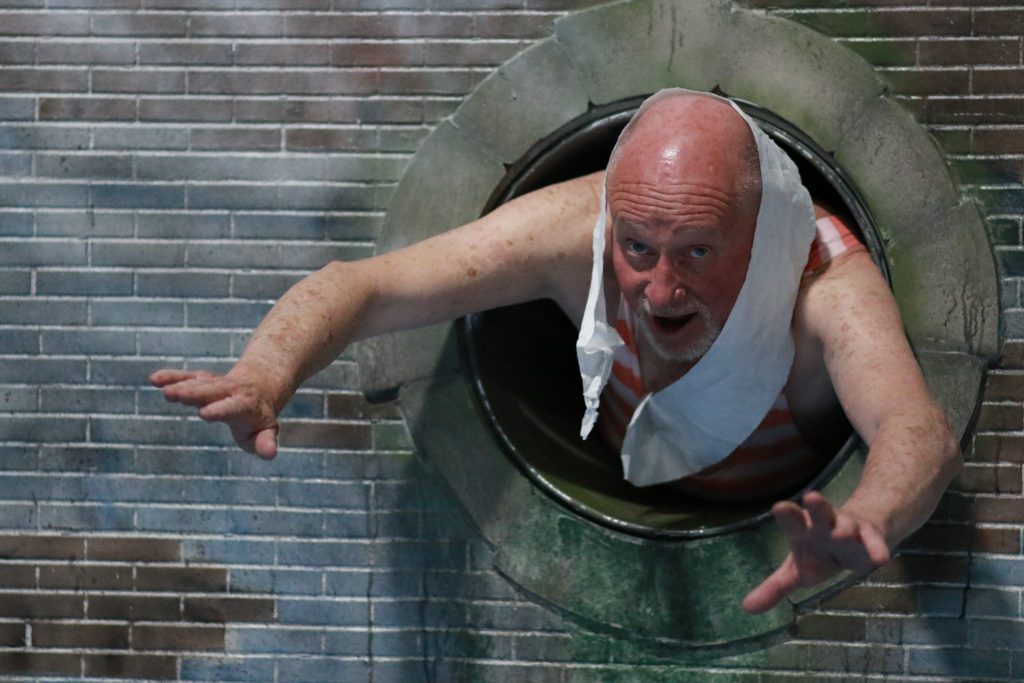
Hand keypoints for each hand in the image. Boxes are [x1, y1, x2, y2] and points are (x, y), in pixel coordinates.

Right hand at [149, 369, 279, 458]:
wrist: (259, 386)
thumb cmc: (258, 417)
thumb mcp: (266, 431)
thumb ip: (265, 442)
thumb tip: (270, 454)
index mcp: (245, 406)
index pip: (232, 408)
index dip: (220, 410)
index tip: (204, 413)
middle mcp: (230, 391)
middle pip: (211, 391)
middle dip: (195, 394)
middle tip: (176, 395)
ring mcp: (215, 384)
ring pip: (197, 384)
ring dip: (180, 386)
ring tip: (164, 390)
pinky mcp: (201, 380)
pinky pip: (185, 377)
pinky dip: (171, 377)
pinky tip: (154, 379)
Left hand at [742, 491, 889, 613]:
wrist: (857, 539)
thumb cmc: (819, 553)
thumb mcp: (796, 571)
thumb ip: (774, 588)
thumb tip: (746, 609)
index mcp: (803, 530)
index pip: (792, 519)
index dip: (787, 514)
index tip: (779, 507)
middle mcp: (824, 524)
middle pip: (820, 513)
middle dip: (817, 507)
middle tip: (811, 497)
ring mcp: (849, 528)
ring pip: (848, 525)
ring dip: (845, 528)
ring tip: (842, 533)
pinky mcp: (871, 538)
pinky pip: (874, 543)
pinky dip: (877, 549)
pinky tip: (880, 559)